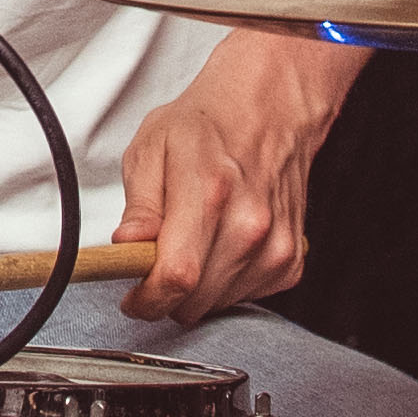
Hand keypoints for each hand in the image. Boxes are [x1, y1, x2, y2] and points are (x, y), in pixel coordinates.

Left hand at [109, 36, 350, 324]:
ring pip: (216, 304)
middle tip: (157, 258)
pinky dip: (225, 282)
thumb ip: (138, 205)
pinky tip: (223, 244)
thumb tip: (127, 246)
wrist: (268, 112)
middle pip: (194, 301)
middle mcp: (249, 224)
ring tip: (194, 240)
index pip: (175, 277)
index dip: (146, 300)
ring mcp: (275, 246)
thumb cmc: (207, 127)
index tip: (133, 297)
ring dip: (197, 287)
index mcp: (208, 193)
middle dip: (166, 292)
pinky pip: (244, 297)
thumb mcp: (150, 149)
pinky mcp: (290, 261)